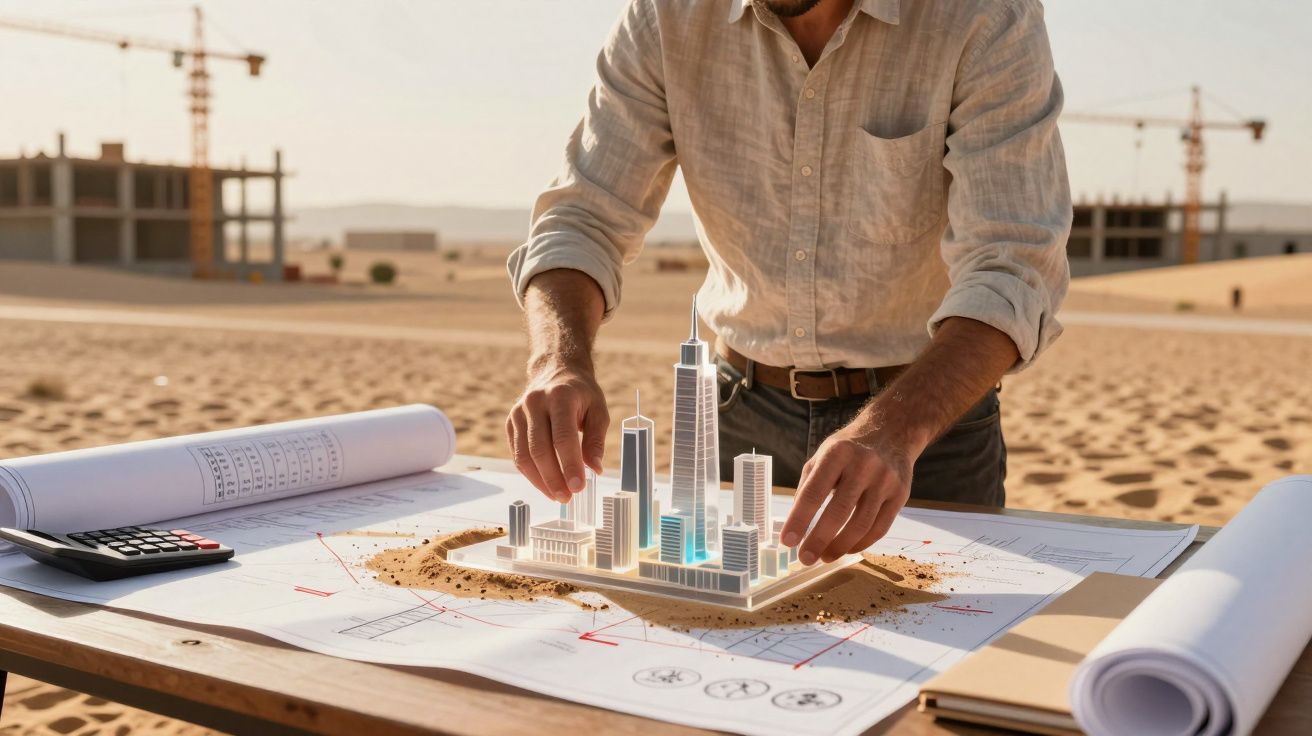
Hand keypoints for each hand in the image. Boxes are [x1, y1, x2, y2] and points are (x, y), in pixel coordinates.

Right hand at [505, 359, 608, 502]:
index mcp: (560, 396)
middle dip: (553, 478)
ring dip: (541, 481)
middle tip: (568, 498)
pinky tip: (545, 485)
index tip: (579, 487)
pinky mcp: (510, 422)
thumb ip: (596, 439)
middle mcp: (535, 402)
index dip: (570, 465)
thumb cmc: (581, 394)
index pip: (563, 437)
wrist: (555, 372)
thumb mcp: (598, 409)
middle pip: (540, 449)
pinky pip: (517, 454)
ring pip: (524, 455)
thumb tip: (595, 468)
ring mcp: (519, 412)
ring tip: (558, 496)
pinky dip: (531, 474)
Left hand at [779, 428, 916, 564]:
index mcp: (837, 453)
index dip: (799, 519)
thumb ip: (808, 486)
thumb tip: (795, 524)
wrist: (891, 433)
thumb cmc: (848, 449)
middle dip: (819, 540)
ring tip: (825, 557)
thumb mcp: (822, 455)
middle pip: (839, 512)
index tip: (787, 542)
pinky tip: (846, 548)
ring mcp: (885, 481)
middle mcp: (863, 466)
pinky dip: (861, 544)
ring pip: (861, 525)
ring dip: (840, 547)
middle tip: (805, 559)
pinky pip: (879, 528)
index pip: (814, 492)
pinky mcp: (900, 495)